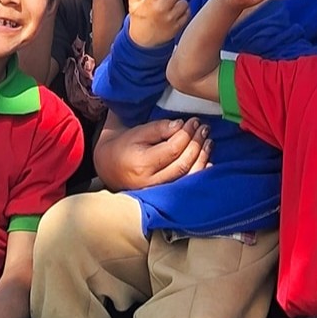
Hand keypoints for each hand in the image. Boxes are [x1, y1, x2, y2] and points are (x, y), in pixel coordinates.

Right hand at [94, 117, 212, 189]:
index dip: (187, 134)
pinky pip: (185, 185)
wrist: (108, 166)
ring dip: (202, 157)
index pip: (173, 149)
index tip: (194, 121)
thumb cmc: (123, 146)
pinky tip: (207, 160)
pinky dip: (199, 172)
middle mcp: (151, 181)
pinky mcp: (163, 195)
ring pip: (187, 176)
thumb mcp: (138, 132)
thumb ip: (159, 128)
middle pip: (182, 163)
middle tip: (204, 129)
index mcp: (142, 163)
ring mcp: (158, 191)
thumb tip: (182, 125)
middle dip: (196, 144)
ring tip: (208, 141)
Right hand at [120, 0, 201, 46]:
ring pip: (185, 3)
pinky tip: (176, 14)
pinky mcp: (177, 26)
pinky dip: (185, 12)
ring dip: (182, 2)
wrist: (144, 43)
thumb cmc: (140, 20)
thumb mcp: (133, 6)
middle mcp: (162, 8)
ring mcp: (170, 18)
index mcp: (151, 0)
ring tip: (173, 6)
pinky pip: (187, 14)